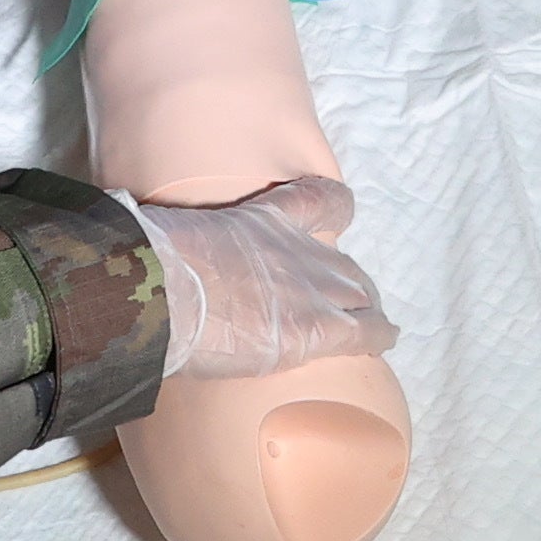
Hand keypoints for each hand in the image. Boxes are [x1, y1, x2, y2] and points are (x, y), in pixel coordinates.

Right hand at [127, 178, 398, 375]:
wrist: (160, 286)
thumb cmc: (153, 262)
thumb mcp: (176, 236)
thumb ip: (188, 245)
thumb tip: (156, 262)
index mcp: (262, 219)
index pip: (318, 201)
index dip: (335, 208)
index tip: (340, 216)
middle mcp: (297, 249)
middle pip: (343, 262)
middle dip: (349, 281)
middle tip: (346, 300)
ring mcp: (310, 289)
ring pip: (359, 295)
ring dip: (364, 310)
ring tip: (368, 323)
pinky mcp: (314, 330)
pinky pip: (364, 331)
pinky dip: (380, 334)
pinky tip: (387, 339)